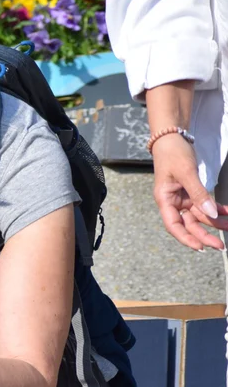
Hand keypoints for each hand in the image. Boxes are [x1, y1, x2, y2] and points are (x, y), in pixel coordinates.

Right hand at [152, 134, 227, 250]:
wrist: (172, 139)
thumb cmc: (173, 155)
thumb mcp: (186, 173)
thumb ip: (199, 194)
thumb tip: (210, 213)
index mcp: (165, 200)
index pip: (174, 225)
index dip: (186, 238)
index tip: (200, 247)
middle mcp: (173, 202)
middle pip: (188, 224)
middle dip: (204, 235)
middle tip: (220, 245)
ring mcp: (183, 198)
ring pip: (199, 216)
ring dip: (214, 222)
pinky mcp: (191, 193)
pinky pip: (204, 205)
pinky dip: (216, 208)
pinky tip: (227, 212)